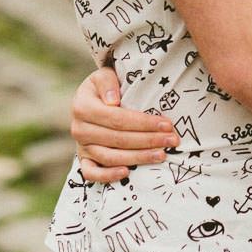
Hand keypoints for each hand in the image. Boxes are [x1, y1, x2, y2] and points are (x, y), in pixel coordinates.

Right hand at [70, 66, 181, 182]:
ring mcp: (81, 146)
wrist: (91, 100)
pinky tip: (127, 173)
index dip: (144, 123)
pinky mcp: (83, 159)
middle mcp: (79, 128)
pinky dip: (107, 176)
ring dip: (138, 158)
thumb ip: (107, 82)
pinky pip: (91, 173)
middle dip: (148, 140)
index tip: (167, 124)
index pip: (118, 118)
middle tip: (172, 140)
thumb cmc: (104, 87)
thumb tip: (113, 101)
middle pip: (118, 139)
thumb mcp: (103, 75)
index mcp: (82, 107)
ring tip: (161, 155)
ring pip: (109, 157)